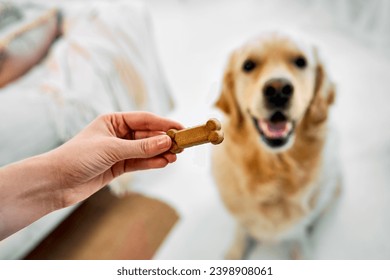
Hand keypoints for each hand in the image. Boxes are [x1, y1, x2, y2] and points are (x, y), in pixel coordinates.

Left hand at [49, 111, 183, 206]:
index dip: (163, 123)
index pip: (144, 119)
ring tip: (176, 155)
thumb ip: (141, 147)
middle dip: (164, 139)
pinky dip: (151, 162)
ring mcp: (118, 151)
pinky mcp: (118, 166)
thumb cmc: (78, 157)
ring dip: (160, 152)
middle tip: (182, 145)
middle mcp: (117, 134)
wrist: (56, 182)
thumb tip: (166, 140)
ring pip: (145, 150)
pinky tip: (164, 162)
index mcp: (113, 121)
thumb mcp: (111, 149)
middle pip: (147, 135)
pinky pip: (139, 162)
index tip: (181, 128)